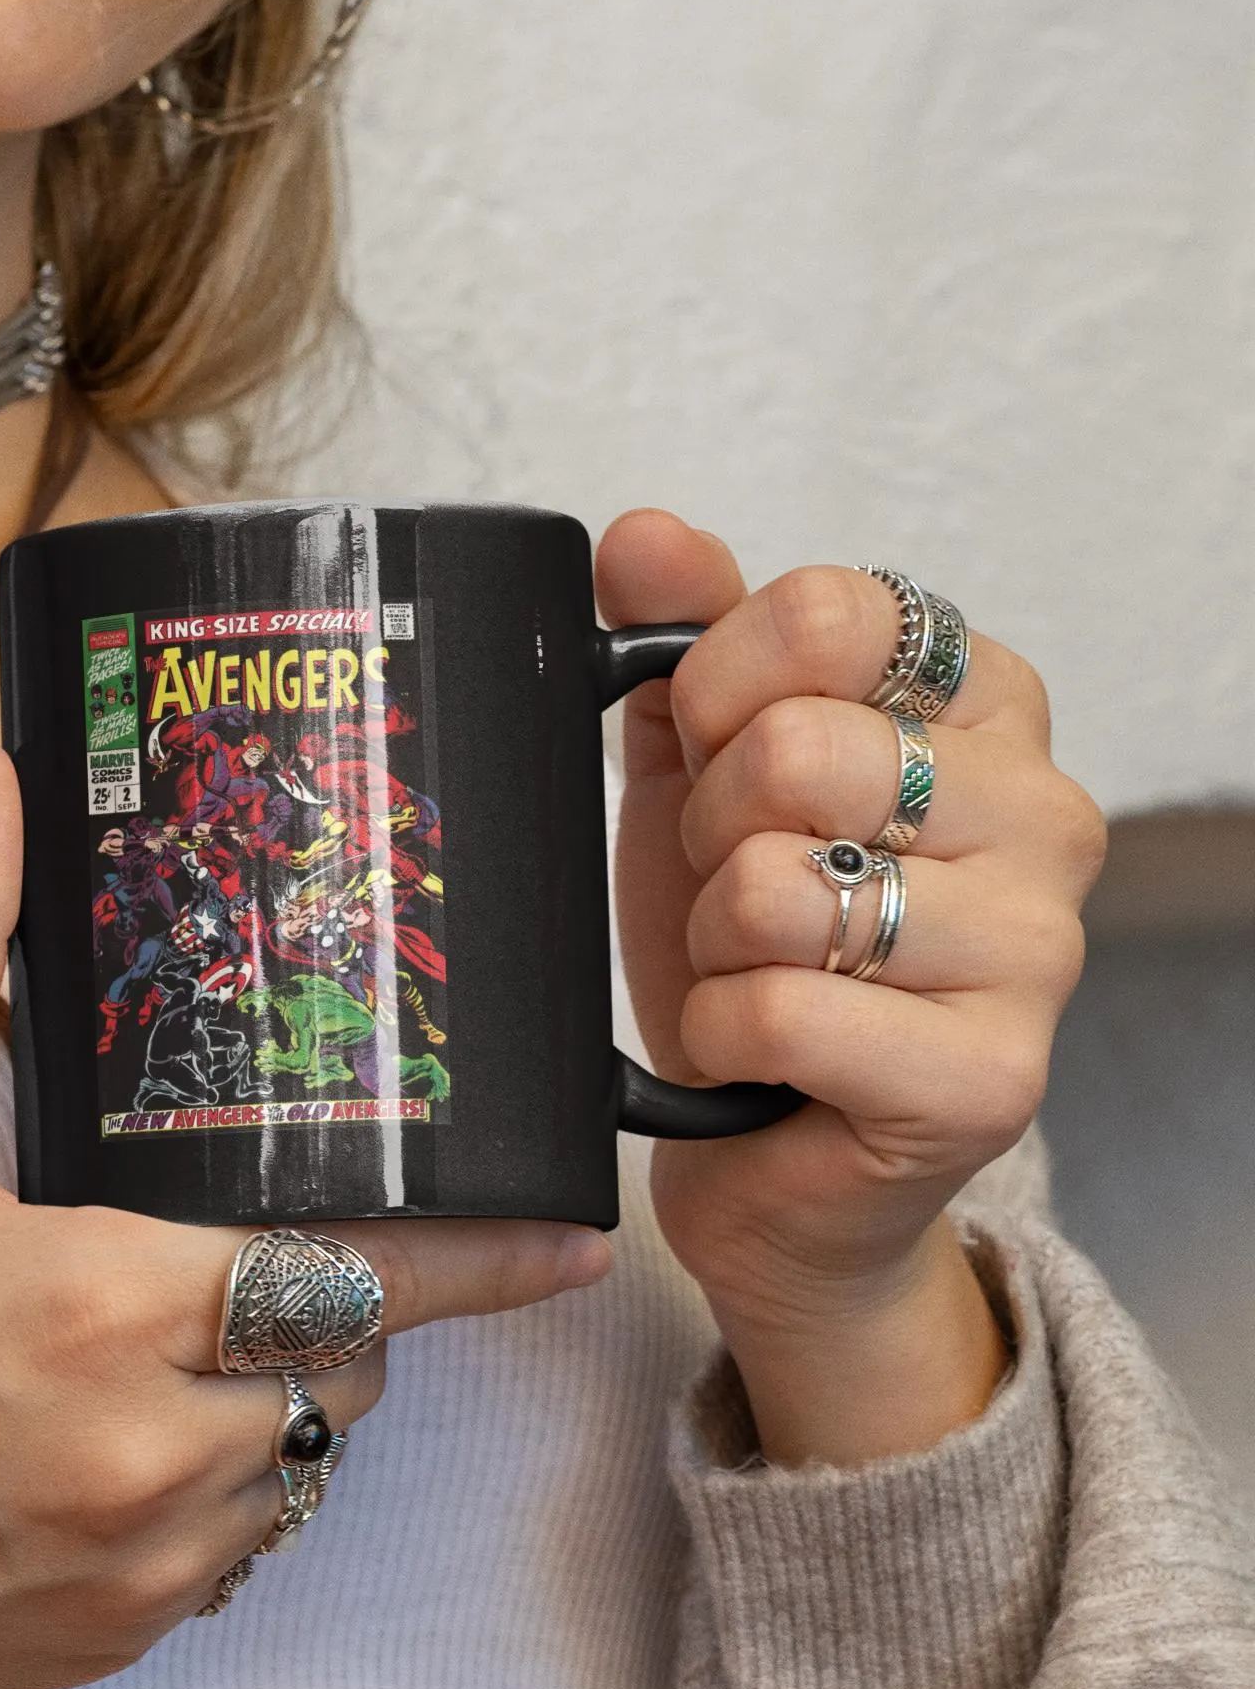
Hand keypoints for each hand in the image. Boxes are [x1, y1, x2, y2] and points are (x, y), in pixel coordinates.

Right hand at [0, 745, 608, 1688]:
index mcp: (108, 1304)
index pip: (357, 1275)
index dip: (479, 1261)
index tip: (575, 1247)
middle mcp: (153, 1448)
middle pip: (348, 1369)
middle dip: (332, 1311)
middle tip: (246, 1256)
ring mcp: (142, 1564)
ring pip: (302, 1466)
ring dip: (276, 1401)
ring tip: (164, 1348)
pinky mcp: (113, 1646)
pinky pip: (235, 1554)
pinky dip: (215, 1490)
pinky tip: (109, 1446)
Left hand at [601, 513, 1105, 1463]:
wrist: (773, 1156)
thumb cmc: (752, 953)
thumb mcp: (703, 777)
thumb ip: (686, 641)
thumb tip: (643, 533)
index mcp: (988, 710)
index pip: (834, 610)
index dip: (720, 683)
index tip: (712, 750)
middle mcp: (1046, 814)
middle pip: (801, 749)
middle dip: (712, 833)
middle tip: (735, 890)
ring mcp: (1038, 951)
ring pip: (779, 887)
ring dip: (716, 943)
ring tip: (758, 971)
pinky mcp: (992, 1081)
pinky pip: (777, 1010)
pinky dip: (719, 1033)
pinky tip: (756, 1053)